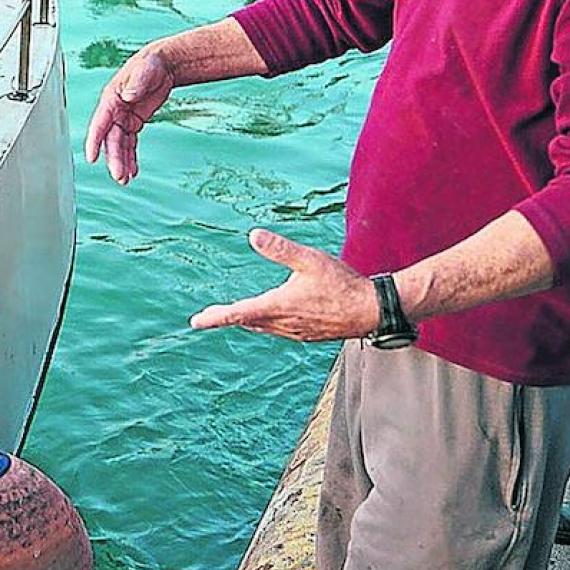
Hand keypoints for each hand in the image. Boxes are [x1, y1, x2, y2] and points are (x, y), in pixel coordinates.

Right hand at [84, 46, 176, 183]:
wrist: (162, 65)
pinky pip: (130, 143)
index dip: (94, 141)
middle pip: (111, 139)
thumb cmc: (150, 64)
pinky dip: (131, 157)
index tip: (91, 157)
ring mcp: (123, 118)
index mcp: (111, 99)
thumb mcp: (145, 70)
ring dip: (121, 162)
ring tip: (125, 180)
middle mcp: (114, 111)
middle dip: (114, 159)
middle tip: (119, 176)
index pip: (100, 123)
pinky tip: (133, 170)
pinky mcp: (134, 122)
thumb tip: (127, 96)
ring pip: (119, 145)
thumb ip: (136, 82)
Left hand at [189, 229, 380, 342]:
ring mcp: (296, 332)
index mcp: (279, 306)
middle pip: (247, 321)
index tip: (196, 322)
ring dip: (246, 321)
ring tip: (233, 316)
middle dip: (226, 318)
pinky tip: (268, 320)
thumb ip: (280, 249)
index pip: (239, 313)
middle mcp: (284, 323)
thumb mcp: (309, 260)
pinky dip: (265, 324)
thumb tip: (253, 236)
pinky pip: (278, 331)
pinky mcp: (308, 334)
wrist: (373, 310)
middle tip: (206, 317)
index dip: (216, 317)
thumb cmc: (343, 284)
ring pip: (263, 328)